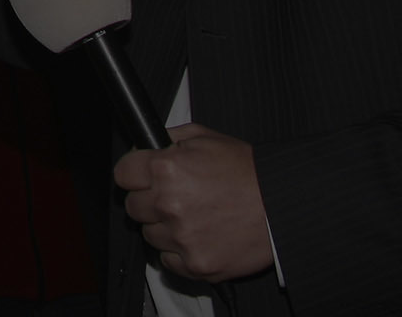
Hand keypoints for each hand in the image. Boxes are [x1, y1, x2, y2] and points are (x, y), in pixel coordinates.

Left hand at [114, 123, 272, 283]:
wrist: (279, 205)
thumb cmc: (245, 170)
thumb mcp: (205, 137)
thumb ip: (169, 138)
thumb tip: (145, 147)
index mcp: (167, 169)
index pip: (122, 174)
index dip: (133, 172)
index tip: (140, 175)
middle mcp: (169, 204)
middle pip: (132, 206)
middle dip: (148, 199)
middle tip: (172, 194)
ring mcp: (181, 238)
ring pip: (149, 235)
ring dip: (163, 226)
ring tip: (192, 214)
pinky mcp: (194, 265)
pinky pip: (167, 260)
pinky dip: (178, 250)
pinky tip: (198, 234)